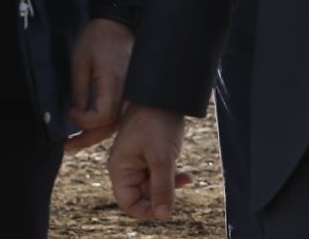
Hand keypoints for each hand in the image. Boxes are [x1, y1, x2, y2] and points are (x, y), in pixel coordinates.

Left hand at [66, 18, 135, 152]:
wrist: (120, 21)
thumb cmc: (98, 37)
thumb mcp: (80, 60)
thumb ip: (79, 89)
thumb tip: (75, 113)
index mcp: (115, 83)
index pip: (101, 117)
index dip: (83, 119)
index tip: (70, 111)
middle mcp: (128, 93)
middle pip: (109, 127)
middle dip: (86, 139)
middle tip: (66, 147)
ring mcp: (133, 94)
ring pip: (115, 125)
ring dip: (95, 134)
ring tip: (74, 143)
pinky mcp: (133, 93)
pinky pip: (120, 115)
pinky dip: (105, 124)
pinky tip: (91, 128)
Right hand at [108, 104, 186, 219]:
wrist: (165, 94)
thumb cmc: (157, 122)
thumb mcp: (162, 158)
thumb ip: (162, 188)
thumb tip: (163, 214)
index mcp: (120, 168)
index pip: (128, 203)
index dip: (146, 210)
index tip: (165, 209)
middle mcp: (127, 167)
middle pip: (143, 195)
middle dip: (162, 194)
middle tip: (179, 184)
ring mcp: (140, 161)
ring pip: (155, 185)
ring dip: (171, 185)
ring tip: (187, 177)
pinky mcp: (152, 154)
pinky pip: (161, 174)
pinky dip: (174, 176)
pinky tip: (188, 175)